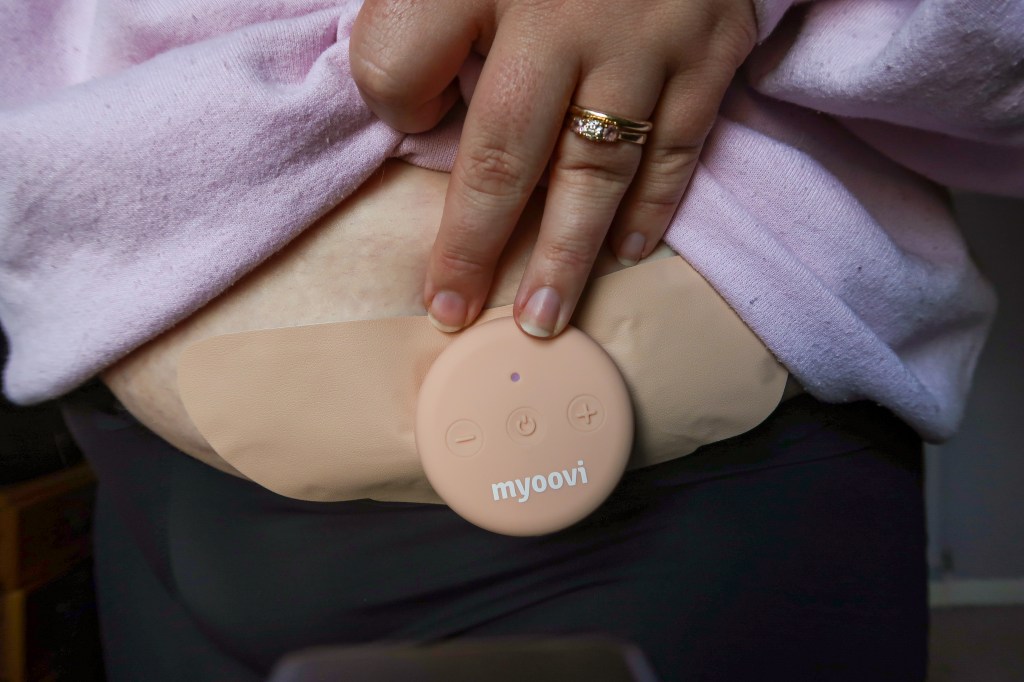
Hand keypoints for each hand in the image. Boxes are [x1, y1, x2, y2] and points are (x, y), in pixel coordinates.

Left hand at [350, 0, 756, 336]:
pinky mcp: (711, 45)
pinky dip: (654, 204)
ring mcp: (645, 35)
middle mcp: (560, 12)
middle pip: (501, 151)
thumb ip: (426, 10)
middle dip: (475, 243)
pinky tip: (627, 250)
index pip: (399, 60)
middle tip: (456, 312)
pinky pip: (680, 144)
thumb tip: (421, 111)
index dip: (392, 107)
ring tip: (543, 316)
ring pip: (595, 167)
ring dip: (565, 251)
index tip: (410, 129)